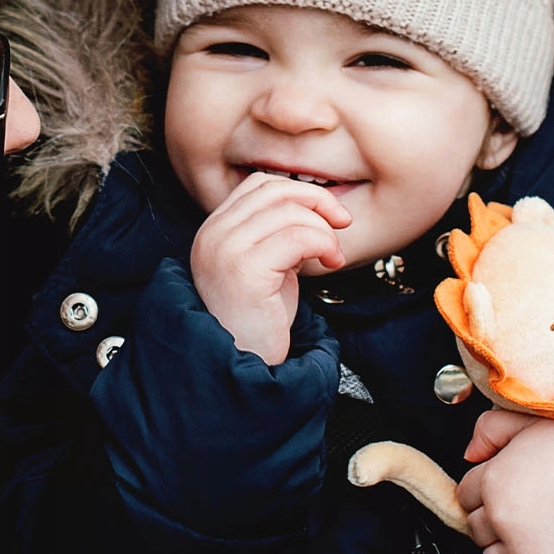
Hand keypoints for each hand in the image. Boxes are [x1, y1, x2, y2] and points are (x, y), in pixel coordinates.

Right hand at [189, 172, 347, 365]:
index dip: (299, 192)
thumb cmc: (257, 322)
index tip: (328, 214)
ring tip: (332, 256)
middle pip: (274, 190)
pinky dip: (322, 243)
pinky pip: (297, 237)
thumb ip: (275, 235)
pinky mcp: (244, 270)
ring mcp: (225, 250)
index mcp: (214, 231)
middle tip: (341, 224)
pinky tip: (328, 263)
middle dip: (317, 202)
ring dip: (323, 230)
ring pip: (289, 212)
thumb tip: (314, 208)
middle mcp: (212, 235)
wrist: (242, 367)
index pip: (259, 186)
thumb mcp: (264, 267)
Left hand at [456, 410, 553, 553]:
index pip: (464, 496)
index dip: (485, 493)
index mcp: (494, 480)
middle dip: (495, 522)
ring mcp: (523, 550)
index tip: (505, 493)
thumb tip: (470, 454)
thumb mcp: (534, 421)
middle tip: (525, 512)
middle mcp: (502, 517)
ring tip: (538, 534)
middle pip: (476, 530)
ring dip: (509, 551)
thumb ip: (492, 428)